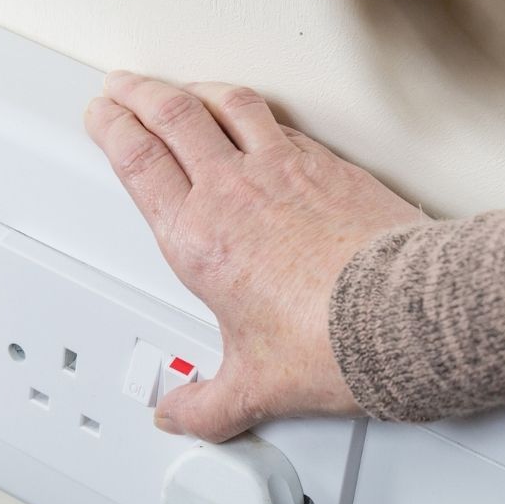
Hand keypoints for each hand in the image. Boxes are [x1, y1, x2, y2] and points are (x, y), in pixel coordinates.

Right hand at [84, 72, 428, 440]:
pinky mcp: (331, 166)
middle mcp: (236, 192)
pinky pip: (282, 123)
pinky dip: (257, 112)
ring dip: (198, 90)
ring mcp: (286, 170)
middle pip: (174, 116)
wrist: (402, 314)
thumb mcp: (256, 386)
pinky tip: (261, 119)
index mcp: (199, 238)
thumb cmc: (333, 340)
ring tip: (185, 88)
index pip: (138, 161)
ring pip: (229, 104)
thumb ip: (209, 404)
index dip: (113, 128)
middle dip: (141, 94)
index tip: (102, 115)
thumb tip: (182, 416)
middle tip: (125, 88)